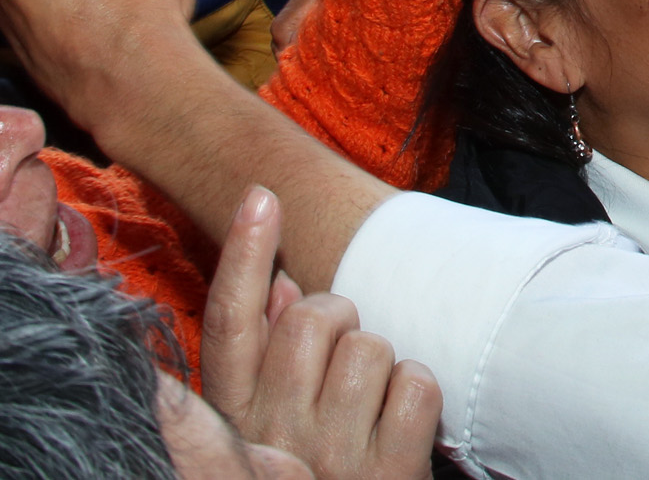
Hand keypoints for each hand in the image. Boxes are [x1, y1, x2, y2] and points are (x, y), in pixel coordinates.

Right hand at [206, 186, 439, 479]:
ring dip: (381, 364)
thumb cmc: (318, 473)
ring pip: (369, 345)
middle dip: (338, 316)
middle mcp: (273, 438)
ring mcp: (331, 458)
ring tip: (371, 407)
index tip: (261, 195)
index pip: (229, 323)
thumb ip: (267, 357)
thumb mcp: (274, 427)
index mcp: (237, 421)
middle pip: (310, 316)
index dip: (243, 254)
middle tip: (342, 356)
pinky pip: (416, 382)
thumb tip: (276, 283)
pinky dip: (419, 396)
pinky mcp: (389, 473)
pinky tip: (403, 428)